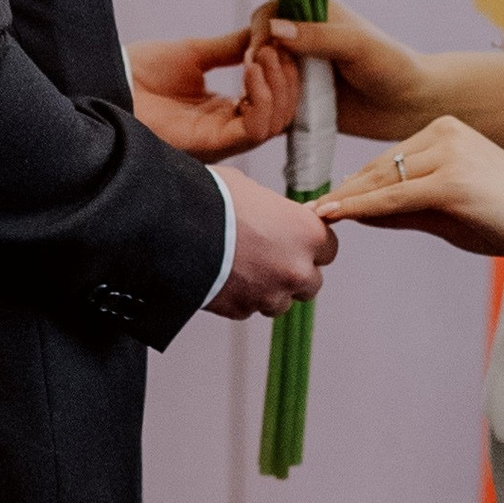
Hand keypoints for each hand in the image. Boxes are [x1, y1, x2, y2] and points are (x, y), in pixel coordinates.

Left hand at [131, 27, 300, 158]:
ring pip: (274, 125)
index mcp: (224, 112)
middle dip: (286, 79)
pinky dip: (262, 98)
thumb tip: (267, 33)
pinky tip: (250, 70)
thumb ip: (232, 47)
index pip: (275, 101)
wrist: (108, 80)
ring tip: (261, 56)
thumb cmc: (140, 71)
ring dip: (277, 86)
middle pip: (282, 115)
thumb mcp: (195, 53)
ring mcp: (220, 140)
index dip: (284, 72)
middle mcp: (227, 130)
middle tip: (274, 47)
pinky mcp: (211, 144)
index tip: (278, 40)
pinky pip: (254, 130)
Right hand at [206, 167, 338, 317]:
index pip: (329, 249)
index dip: (311, 246)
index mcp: (307, 234)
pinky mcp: (243, 310)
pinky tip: (223, 277)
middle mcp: (297, 269)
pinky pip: (250, 308)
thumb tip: (276, 216)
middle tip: (270, 258)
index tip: (296, 242)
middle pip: (311, 283)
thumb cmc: (214, 200)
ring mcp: (271, 295)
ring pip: (281, 302)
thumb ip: (275, 211)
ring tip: (242, 269)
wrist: (175, 228)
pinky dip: (240, 298)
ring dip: (268, 290)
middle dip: (294, 273)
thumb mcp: (252, 192)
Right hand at [245, 0, 431, 142]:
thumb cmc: (392, 66)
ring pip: (259, 77)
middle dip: (257, 66)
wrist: (409, 107)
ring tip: (273, 105)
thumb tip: (275, 29)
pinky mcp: (297, 100)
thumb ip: (317, 36)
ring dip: (260, 90)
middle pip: (257, 46)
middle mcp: (300, 40)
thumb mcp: (356, 45)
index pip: (267, 14)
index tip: (263, 56)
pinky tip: (273, 120)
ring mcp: (297, 71)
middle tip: (266, 85)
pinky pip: (270, 103)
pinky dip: (266, 111)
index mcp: (312, 12)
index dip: (260, 34)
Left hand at [318, 116, 503, 260]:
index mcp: (445, 129)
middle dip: (342, 194)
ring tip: (311, 220)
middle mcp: (444, 132)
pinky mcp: (452, 180)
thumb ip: (402, 208)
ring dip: (345, 203)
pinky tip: (333, 216)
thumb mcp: (445, 210)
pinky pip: (395, 197)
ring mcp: (449, 153)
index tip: (322, 204)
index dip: (352, 186)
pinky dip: (361, 209)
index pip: (387, 161)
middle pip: (379, 169)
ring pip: (383, 183)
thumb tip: (356, 214)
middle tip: (304, 214)